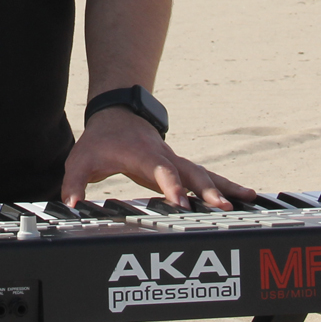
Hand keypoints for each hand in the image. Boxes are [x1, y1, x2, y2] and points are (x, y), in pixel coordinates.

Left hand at [60, 107, 255, 209]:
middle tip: (224, 206)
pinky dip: (225, 185)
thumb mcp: (81, 160)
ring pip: (204, 173)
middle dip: (207, 189)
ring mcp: (175, 161)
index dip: (171, 186)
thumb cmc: (100, 142)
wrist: (118, 115)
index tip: (182, 203)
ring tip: (249, 198)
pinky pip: (205, 176)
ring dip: (225, 186)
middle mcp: (164, 157)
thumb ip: (74, 183)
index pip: (160, 170)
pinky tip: (245, 196)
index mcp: (142, 155)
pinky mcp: (180, 167)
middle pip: (191, 172)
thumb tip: (70, 205)